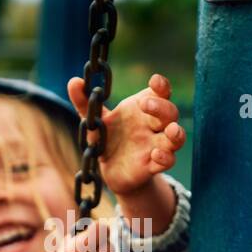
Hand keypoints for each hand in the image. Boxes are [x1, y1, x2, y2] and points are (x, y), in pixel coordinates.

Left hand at [67, 73, 185, 196]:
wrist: (109, 170)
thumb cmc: (106, 139)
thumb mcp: (93, 121)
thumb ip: (84, 102)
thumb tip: (74, 81)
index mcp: (141, 109)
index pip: (159, 93)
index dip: (161, 86)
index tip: (155, 81)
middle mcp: (153, 126)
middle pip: (170, 112)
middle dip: (162, 107)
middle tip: (145, 105)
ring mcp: (155, 145)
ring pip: (176, 136)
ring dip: (177, 133)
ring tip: (172, 131)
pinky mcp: (153, 165)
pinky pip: (168, 161)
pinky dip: (165, 157)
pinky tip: (155, 155)